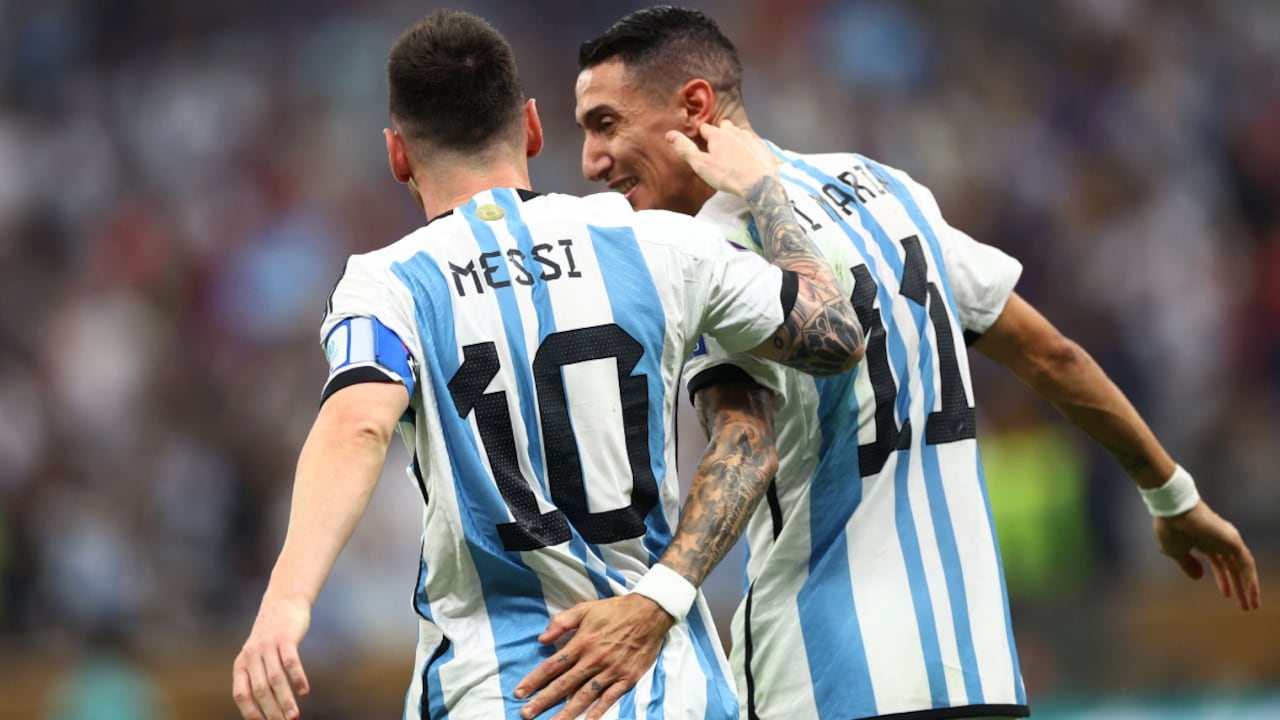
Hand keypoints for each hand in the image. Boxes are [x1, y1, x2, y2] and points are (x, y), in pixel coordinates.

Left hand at [232, 597, 312, 718]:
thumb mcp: (257, 654)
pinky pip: (291, 662)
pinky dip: (297, 678)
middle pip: (260, 690)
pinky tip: (304, 691)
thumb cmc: (271, 635)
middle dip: (271, 710)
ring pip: (276, 679)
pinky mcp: (286, 638)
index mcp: (242, 663)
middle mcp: (252, 655)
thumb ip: (256, 676)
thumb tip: (264, 707)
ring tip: (294, 716)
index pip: (241, 694)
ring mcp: (269, 646)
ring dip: (285, 700)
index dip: (251, 712)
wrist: (283, 601)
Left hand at [514, 594, 674, 719]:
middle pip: (563, 684)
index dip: (534, 679)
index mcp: (581, 642)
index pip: (552, 665)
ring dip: (566, 712)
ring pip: (584, 696)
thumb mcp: (585, 608)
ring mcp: (610, 671)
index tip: (520, 692)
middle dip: (543, 701)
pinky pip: (609, 699)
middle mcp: (593, 659)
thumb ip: (562, 622)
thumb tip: (541, 638)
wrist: (649, 613)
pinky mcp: (627, 678)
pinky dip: (598, 712)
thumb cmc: (615, 610)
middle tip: (526, 714)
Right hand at [667, 119, 779, 197]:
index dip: (701, 134)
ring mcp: (750, 139)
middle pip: (724, 126)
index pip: (705, 128)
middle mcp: (735, 133)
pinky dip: (749, 146)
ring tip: (731, 151)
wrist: (759, 184)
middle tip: (716, 146)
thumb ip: (685, 149)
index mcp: (718, 135)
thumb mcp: (701, 164)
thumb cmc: (728, 175)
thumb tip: (669, 134)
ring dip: (734, 138)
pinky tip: (747, 156)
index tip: (700, 140)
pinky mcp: (763, 148)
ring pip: (739, 133)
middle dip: (719, 133)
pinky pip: (753, 142)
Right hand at [1153, 501, 1260, 610]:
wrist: (1172, 511)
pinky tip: (1251, 593)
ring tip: (1251, 606)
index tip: (1226, 595)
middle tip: (1244, 606)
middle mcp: (1219, 541)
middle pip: (1233, 567)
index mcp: (1204, 542)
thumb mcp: (1175, 552)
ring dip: (1248, 587)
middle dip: (1238, 587)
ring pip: (1243, 568)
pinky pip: (1246, 564)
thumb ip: (1187, 565)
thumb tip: (1198, 578)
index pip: (1219, 563)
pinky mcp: (1233, 541)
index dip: (1223, 580)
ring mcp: (1227, 540)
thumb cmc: (1170, 528)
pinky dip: (1250, 579)